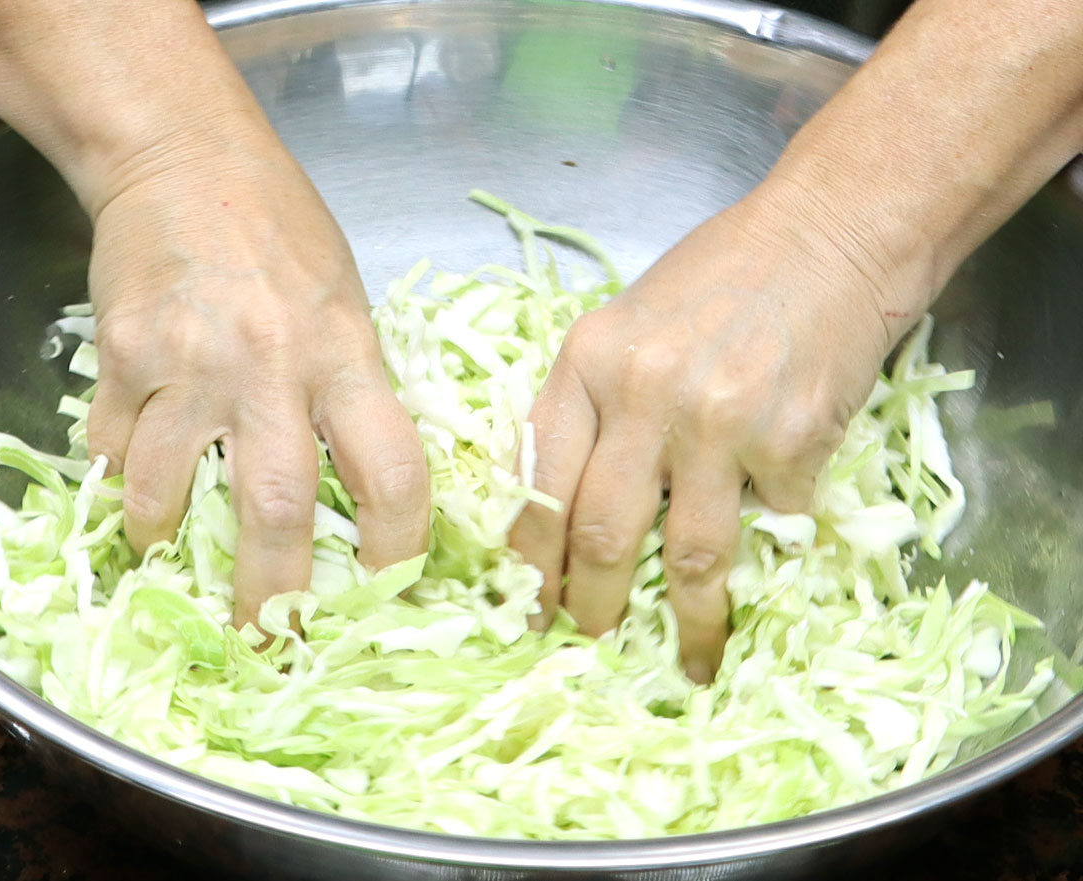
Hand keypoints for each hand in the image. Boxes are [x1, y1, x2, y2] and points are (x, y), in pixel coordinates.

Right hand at [85, 135, 428, 627]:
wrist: (185, 158)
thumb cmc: (282, 232)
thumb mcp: (349, 304)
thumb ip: (355, 389)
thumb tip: (366, 488)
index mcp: (347, 353)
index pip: (391, 472)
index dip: (396, 548)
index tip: (387, 587)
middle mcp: (272, 366)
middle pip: (277, 511)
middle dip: (271, 597)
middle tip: (268, 643)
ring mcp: (189, 363)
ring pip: (167, 491)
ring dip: (166, 543)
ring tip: (170, 562)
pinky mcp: (122, 356)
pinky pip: (112, 447)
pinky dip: (119, 481)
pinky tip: (129, 485)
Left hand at [510, 189, 896, 681]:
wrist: (828, 235)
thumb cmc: (720, 277)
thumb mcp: (624, 328)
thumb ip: (590, 408)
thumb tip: (560, 509)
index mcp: (586, 363)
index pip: (540, 487)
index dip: (533, 563)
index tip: (535, 606)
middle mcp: (644, 395)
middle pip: (601, 533)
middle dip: (593, 606)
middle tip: (592, 641)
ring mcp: (720, 422)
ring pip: (689, 553)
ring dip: (687, 620)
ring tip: (684, 658)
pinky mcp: (792, 442)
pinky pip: (771, 523)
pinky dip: (768, 542)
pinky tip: (769, 546)